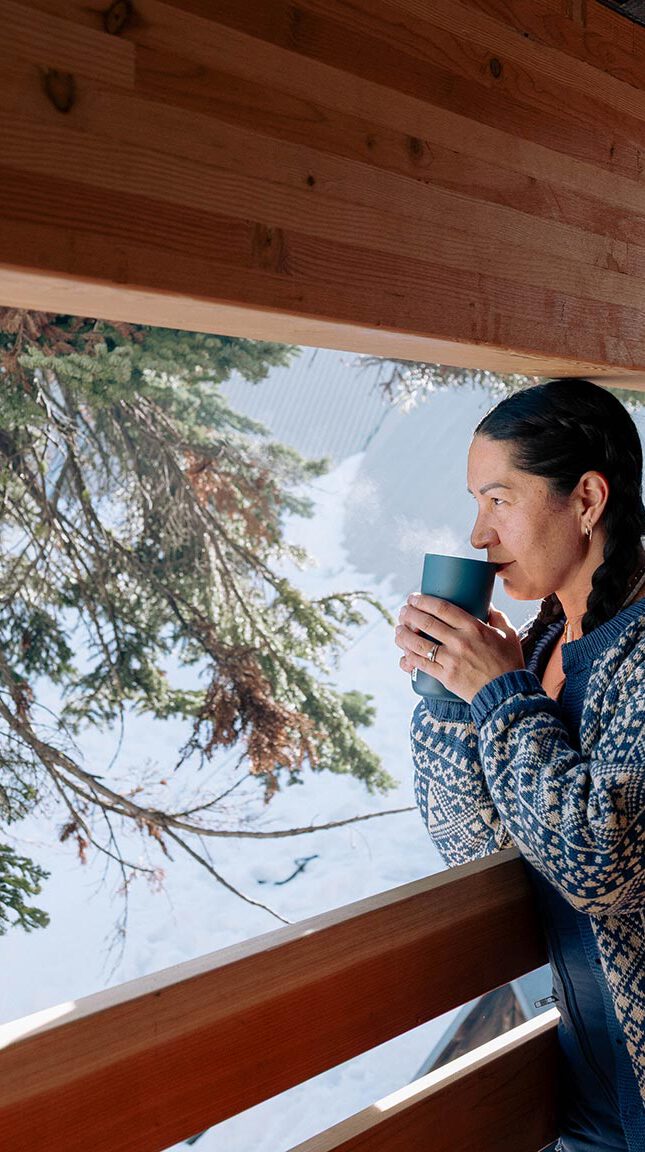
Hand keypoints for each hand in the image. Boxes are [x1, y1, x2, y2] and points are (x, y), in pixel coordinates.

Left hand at [395, 593, 524, 702]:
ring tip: (398, 629)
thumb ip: (497, 616)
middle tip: (403, 611)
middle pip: (426, 622)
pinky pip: (421, 664)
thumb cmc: (509, 662)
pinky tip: (403, 652)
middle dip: (409, 614)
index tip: (414, 597)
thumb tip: (486, 603)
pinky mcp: (445, 677)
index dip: (423, 600)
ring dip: (403, 634)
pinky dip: (408, 657)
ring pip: (418, 643)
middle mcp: (460, 641)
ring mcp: (450, 660)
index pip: (442, 608)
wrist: (508, 694)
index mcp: (474, 627)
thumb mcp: (508, 634)